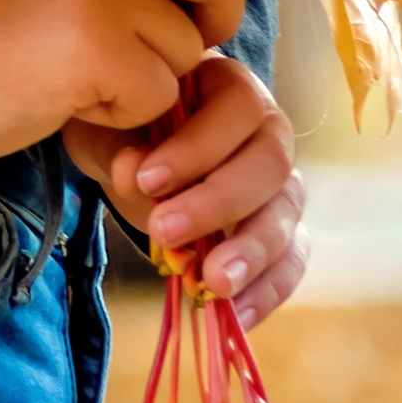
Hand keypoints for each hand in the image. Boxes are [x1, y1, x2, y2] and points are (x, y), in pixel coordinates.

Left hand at [64, 54, 307, 335]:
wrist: (134, 153)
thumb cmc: (126, 126)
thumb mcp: (109, 127)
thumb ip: (118, 144)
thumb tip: (133, 173)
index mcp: (231, 87)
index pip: (239, 108)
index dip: (198, 146)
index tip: (147, 180)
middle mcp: (269, 130)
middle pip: (271, 162)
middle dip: (218, 202)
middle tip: (164, 231)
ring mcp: (281, 182)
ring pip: (286, 213)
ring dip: (251, 252)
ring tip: (211, 284)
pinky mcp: (281, 230)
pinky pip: (291, 258)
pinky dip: (268, 289)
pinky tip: (235, 315)